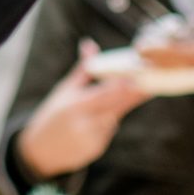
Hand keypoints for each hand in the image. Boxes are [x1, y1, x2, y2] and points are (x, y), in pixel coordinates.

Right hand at [15, 41, 149, 181]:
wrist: (40, 150)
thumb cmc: (52, 114)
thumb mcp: (63, 90)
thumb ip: (83, 69)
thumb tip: (90, 44)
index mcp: (75, 104)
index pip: (106, 93)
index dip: (125, 85)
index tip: (141, 76)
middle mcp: (84, 123)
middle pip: (118, 106)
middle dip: (136, 94)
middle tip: (153, 84)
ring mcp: (91, 138)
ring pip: (114, 118)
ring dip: (114, 110)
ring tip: (91, 111)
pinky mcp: (96, 150)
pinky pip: (109, 131)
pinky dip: (105, 125)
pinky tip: (89, 126)